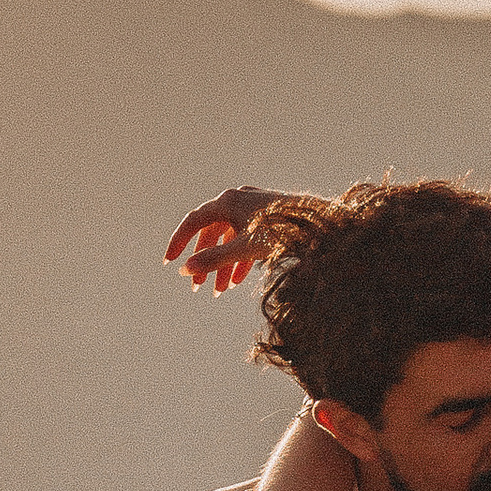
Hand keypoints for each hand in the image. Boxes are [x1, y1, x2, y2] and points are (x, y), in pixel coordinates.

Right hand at [164, 187, 278, 291]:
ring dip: (223, 264)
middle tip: (196, 287)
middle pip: (212, 232)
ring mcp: (253, 206)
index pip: (193, 222)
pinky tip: (239, 280)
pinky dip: (240, 258)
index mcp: (227, 202)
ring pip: (229, 237)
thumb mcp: (244, 249)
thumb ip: (214, 259)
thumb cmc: (283, 232)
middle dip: (204, 261)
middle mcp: (237, 199)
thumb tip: (186, 270)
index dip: (178, 242)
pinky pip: (245, 237)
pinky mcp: (267, 216)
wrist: (321, 224)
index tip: (169, 263)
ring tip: (220, 291)